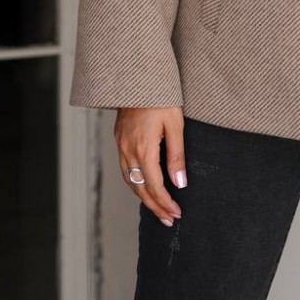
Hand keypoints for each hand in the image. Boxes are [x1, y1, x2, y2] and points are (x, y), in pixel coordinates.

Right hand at [114, 105, 186, 225]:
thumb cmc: (160, 98)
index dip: (165, 203)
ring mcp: (121, 146)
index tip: (176, 213)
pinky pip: (125, 170)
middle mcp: (129, 151)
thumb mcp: (175, 124)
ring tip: (158, 210)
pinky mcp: (119, 140)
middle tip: (169, 220)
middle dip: (155, 207)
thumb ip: (177, 155)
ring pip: (130, 182)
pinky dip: (134, 184)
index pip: (155, 186)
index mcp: (144, 149)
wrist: (137, 79)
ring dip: (144, 198)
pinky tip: (143, 188)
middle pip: (140, 189)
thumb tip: (180, 183)